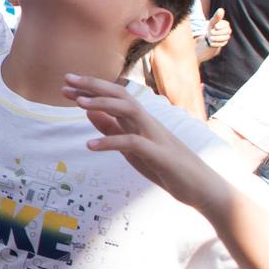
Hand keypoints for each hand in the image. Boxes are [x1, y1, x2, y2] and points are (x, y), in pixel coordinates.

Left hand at [62, 74, 223, 210]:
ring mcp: (155, 137)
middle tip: (66, 80)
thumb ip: (112, 129)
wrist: (202, 188)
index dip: (90, 89)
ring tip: (78, 104)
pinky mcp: (160, 155)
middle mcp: (147, 123)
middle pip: (121, 95)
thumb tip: (90, 112)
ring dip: (103, 104)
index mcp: (140, 122)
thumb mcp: (131, 147)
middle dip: (93, 86)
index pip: (114, 97)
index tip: (66, 84)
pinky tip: (91, 145)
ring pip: (129, 110)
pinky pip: (133, 144)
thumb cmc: (165, 166)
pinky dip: (111, 142)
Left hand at [205, 8, 230, 48]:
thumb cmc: (211, 27)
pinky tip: (211, 43)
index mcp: (226, 24)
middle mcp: (228, 31)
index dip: (221, 26)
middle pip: (226, 32)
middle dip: (218, 32)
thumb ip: (217, 16)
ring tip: (210, 38)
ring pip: (224, 39)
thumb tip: (221, 9)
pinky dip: (215, 44)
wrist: (209, 36)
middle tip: (211, 32)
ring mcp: (226, 37)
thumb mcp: (212, 22)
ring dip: (216, 38)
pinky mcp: (224, 43)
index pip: (226, 25)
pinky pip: (221, 44)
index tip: (215, 26)